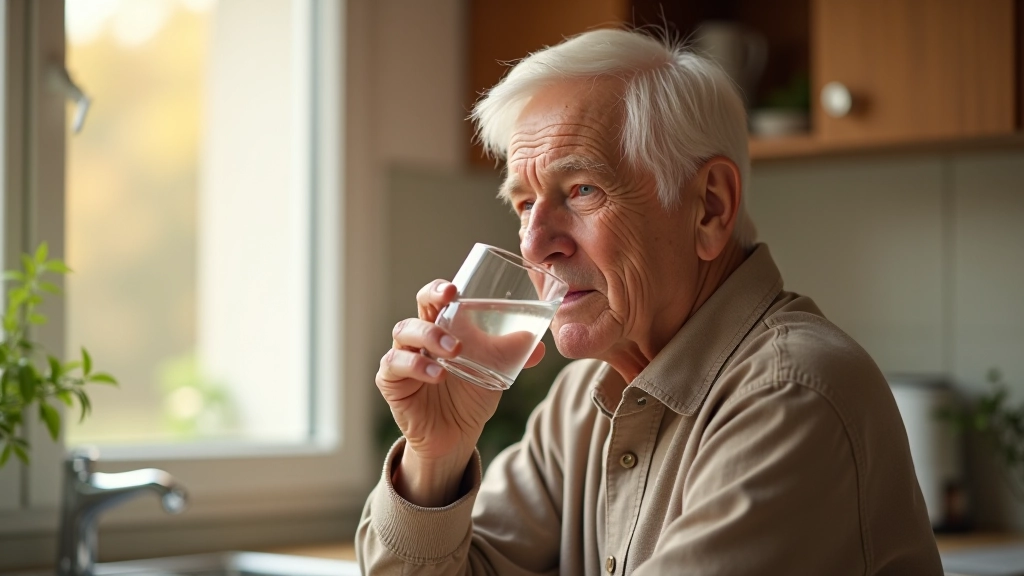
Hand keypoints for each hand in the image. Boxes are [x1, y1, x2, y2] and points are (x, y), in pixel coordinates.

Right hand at [376, 279, 544, 505]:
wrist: (455, 435)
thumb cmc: (470, 394)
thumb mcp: (495, 372)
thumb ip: (514, 356)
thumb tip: (539, 346)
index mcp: (442, 326)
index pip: (435, 297)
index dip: (440, 288)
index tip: (455, 289)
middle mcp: (419, 336)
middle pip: (418, 305)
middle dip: (431, 298)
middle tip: (451, 301)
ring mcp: (403, 356)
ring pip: (404, 331)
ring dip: (429, 335)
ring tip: (454, 350)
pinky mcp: (392, 381)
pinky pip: (395, 364)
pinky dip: (416, 365)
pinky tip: (438, 374)